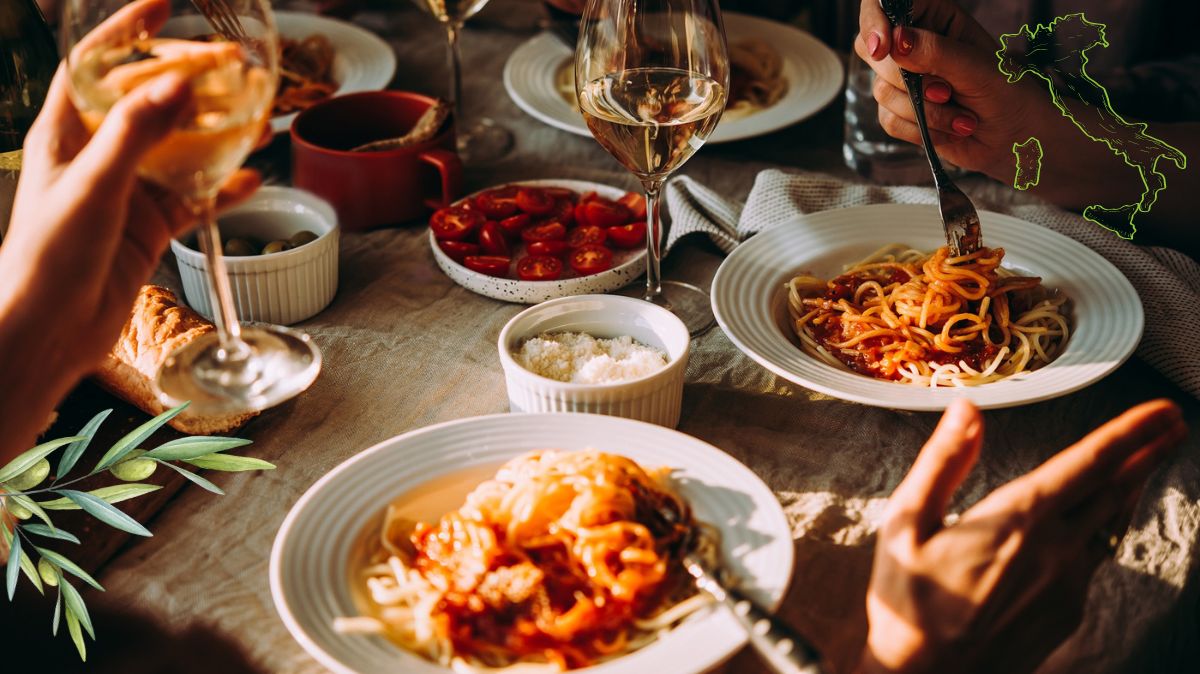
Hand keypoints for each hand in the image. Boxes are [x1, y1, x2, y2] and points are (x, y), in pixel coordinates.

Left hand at [0, 0, 260, 381]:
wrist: (50, 330)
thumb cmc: (48, 256)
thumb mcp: (94, 185)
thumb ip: (137, 133)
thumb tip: (178, 84)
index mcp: (66, 133)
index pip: (96, 67)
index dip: (128, 34)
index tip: (163, 5)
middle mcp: (98, 155)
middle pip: (150, 102)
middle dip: (192, 82)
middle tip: (234, 66)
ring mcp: (127, 191)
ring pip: (181, 149)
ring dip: (218, 133)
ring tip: (257, 117)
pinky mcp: (150, 226)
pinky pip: (195, 197)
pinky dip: (224, 187)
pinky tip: (253, 179)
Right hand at [853, 0, 1055, 181]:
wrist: (1016, 138)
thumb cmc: (1008, 93)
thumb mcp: (977, 67)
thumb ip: (936, 51)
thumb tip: (895, 41)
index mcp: (935, 18)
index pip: (887, 4)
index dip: (875, 21)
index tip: (882, 47)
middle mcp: (914, 45)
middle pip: (873, 51)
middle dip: (909, 80)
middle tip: (947, 90)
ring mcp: (905, 79)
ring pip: (882, 91)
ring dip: (925, 111)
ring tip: (962, 116)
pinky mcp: (901, 111)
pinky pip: (888, 119)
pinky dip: (920, 130)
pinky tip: (950, 129)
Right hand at [857, 399, 1185, 673]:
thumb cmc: (908, 602)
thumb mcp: (905, 524)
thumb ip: (942, 463)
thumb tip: (966, 411)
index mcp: (1016, 520)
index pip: (1089, 465)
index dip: (1131, 433)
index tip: (1163, 411)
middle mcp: (1055, 550)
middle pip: (1115, 490)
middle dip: (1147, 453)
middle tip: (1172, 425)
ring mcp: (1068, 585)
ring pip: (1110, 524)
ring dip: (1129, 488)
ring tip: (1142, 463)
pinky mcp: (1068, 611)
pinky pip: (1094, 557)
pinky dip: (1103, 527)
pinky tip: (1095, 522)